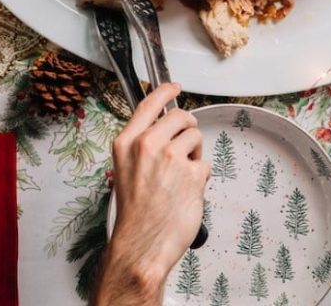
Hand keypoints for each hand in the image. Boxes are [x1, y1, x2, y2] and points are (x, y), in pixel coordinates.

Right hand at [94, 83, 209, 305]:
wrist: (142, 244)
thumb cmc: (135, 214)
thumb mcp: (126, 170)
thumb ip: (142, 146)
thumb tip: (165, 130)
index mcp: (127, 143)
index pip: (149, 104)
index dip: (164, 92)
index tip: (173, 86)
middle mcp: (147, 145)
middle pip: (180, 117)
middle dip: (188, 127)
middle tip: (186, 145)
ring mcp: (171, 158)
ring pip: (196, 138)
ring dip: (194, 154)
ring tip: (180, 176)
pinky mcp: (192, 173)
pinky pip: (205, 164)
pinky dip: (200, 177)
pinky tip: (186, 192)